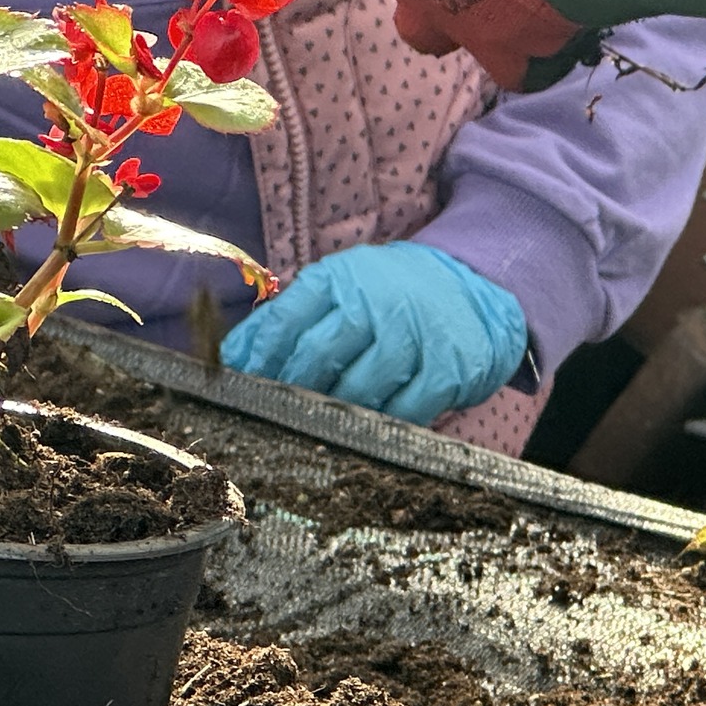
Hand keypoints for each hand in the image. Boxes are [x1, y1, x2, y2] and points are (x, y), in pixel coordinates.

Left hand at [221, 243, 528, 425]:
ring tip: (316, 425)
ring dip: (332, 412)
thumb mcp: (339, 291)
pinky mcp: (447, 369)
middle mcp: (377, 300)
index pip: (285, 320)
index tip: (239, 387)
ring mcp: (415, 334)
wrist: (474, 291)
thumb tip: (231, 356)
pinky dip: (379, 424)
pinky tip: (366, 428)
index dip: (257, 359)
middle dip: (289, 390)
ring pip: (357, 388)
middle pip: (316, 355)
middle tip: (273, 413)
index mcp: (341, 277)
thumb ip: (288, 319)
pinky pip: (402, 411)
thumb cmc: (390, 297)